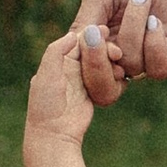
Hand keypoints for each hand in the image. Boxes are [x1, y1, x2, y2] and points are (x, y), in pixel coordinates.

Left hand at [31, 26, 109, 146]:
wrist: (54, 134)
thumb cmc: (46, 105)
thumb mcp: (46, 75)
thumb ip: (56, 52)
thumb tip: (73, 34)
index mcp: (58, 61)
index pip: (78, 40)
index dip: (92, 35)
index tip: (106, 32)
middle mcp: (70, 68)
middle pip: (93, 49)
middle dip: (106, 48)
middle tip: (117, 52)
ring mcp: (82, 80)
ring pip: (102, 62)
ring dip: (112, 61)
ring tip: (119, 68)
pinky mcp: (93, 92)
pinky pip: (107, 76)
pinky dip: (114, 73)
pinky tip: (120, 76)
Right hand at [71, 0, 166, 102]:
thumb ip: (85, 22)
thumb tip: (77, 50)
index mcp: (99, 46)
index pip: (84, 77)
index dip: (84, 64)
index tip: (88, 33)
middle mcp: (123, 58)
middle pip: (105, 90)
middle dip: (99, 66)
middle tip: (101, 32)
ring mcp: (149, 58)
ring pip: (131, 66)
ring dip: (133, 28)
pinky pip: (159, 68)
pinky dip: (153, 44)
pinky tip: (155, 20)